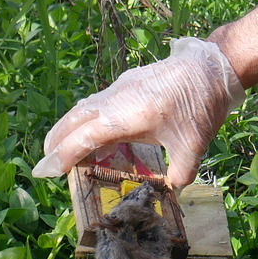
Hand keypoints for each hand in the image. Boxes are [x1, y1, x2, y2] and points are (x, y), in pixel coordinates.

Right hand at [31, 37, 244, 186]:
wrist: (212, 67)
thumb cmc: (200, 106)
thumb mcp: (193, 147)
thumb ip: (179, 174)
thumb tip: (173, 191)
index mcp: (124, 117)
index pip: (83, 139)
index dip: (62, 157)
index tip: (45, 172)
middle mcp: (115, 100)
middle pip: (74, 120)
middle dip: (56, 142)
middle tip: (45, 162)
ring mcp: (120, 88)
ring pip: (84, 108)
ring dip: (70, 128)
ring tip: (63, 148)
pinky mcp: (128, 81)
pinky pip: (98, 102)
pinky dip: (88, 118)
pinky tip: (99, 131)